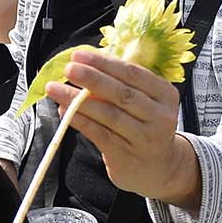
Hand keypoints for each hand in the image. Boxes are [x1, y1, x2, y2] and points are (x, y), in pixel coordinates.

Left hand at [47, 49, 191, 203]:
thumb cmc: (147, 125)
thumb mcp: (148, 101)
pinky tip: (64, 111)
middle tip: (70, 68)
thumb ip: (124, 84)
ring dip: (78, 100)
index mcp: (166, 94)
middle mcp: (159, 116)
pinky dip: (80, 121)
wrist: (160, 167)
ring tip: (55, 89)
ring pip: (108, 114)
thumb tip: (87, 64)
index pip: (134, 74)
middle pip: (122, 93)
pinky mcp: (126, 155)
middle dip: (92, 78)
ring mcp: (144, 138)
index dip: (105, 63)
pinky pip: (99, 134)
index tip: (80, 55)